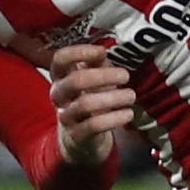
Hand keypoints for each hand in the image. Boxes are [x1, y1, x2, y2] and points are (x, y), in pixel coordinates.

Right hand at [46, 41, 133, 166]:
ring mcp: (66, 116)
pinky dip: (115, 118)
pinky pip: (94, 125)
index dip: (79, 52)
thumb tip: (102, 54)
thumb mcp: (91, 80)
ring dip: (113, 97)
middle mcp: (58, 95)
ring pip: (85, 104)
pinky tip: (128, 113)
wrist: (80, 138)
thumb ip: (96, 65)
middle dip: (104, 76)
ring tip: (131, 95)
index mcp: (60, 77)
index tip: (101, 52)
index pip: (60, 59)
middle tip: (125, 75)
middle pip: (75, 80)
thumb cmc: (88, 100)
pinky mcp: (76, 135)